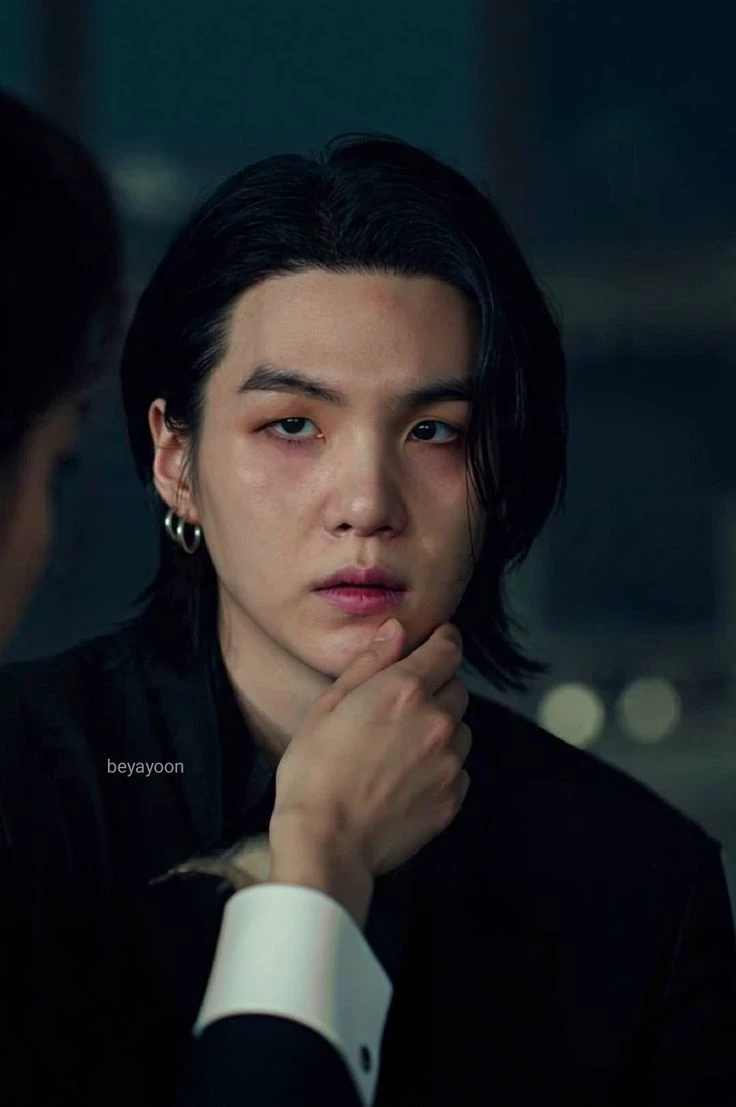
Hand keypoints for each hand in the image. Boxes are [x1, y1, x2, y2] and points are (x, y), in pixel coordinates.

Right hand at [269, 618, 470, 923]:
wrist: (327, 842)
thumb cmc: (315, 771)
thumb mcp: (328, 706)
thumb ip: (370, 663)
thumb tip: (396, 629)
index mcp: (405, 690)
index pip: (448, 650)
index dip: (444, 641)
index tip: (438, 641)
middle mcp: (437, 721)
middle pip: (456, 689)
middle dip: (437, 689)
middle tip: (402, 707)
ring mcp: (450, 762)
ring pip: (461, 730)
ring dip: (441, 730)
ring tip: (402, 748)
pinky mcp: (452, 798)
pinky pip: (459, 770)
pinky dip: (442, 768)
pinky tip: (408, 779)